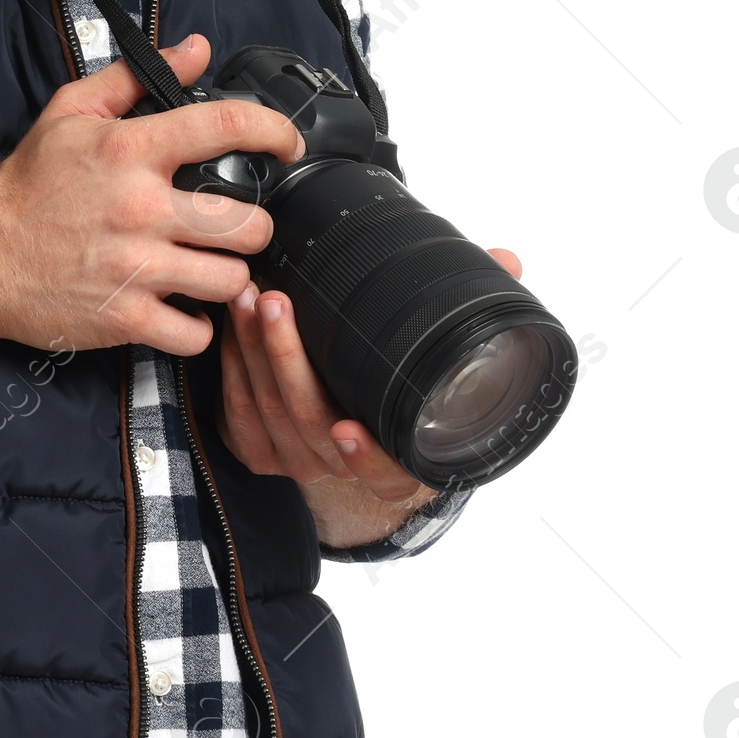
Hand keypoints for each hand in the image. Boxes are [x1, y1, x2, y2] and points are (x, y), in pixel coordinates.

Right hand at [0, 32, 304, 355]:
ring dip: (226, 276)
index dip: (273, 130)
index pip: (224, 127)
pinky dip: (196, 326)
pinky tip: (181, 308)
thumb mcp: (71, 114)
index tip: (286, 143)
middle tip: (233, 227)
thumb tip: (196, 50)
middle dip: (252, 226)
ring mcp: (136, 269)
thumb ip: (135, 77)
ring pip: (231, 280)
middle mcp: (140, 208)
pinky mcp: (126, 320)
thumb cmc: (28, 186)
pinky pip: (197, 334)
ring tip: (207, 267)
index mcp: (130, 150)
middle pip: (249, 223)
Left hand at [218, 246, 524, 546]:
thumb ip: (470, 307)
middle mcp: (343, 468)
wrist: (344, 418)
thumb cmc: (393, 378)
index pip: (388, 477)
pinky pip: (236, 407)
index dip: (368, 459)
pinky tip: (232, 318)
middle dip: (285, 357)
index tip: (348, 428)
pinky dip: (231, 359)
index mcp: (398, 459)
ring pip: (267, 409)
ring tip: (248, 294)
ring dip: (252, 348)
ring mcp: (295, 460)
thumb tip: (506, 260)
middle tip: (275, 301)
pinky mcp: (254, 448)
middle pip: (307, 421)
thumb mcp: (435, 351)